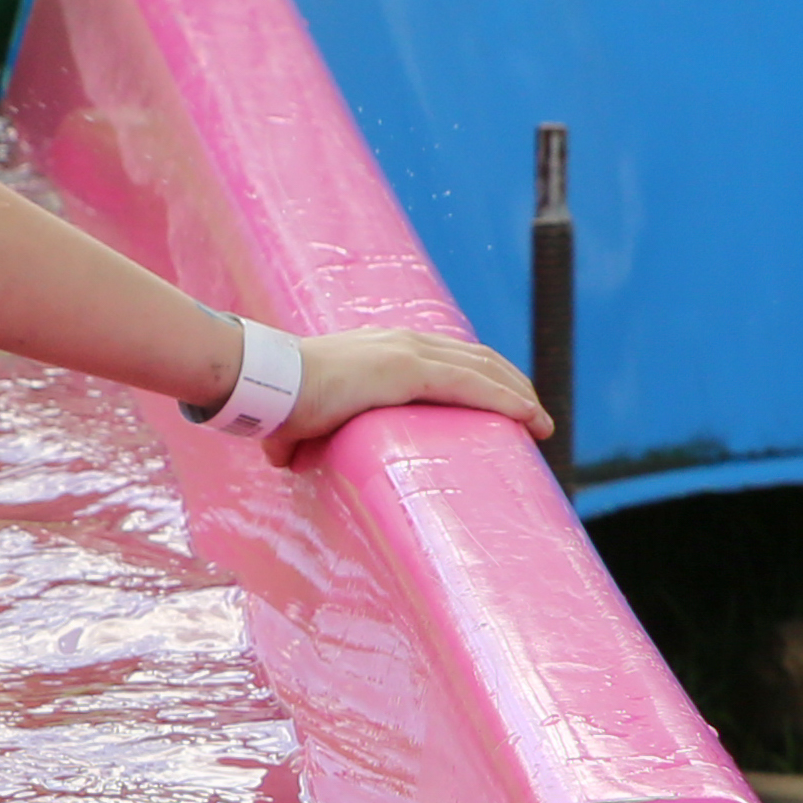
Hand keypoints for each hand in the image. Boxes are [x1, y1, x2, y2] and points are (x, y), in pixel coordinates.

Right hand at [268, 324, 551, 463]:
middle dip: (512, 384)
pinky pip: (472, 386)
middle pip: (476, 358)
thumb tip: (281, 461)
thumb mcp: (300, 414)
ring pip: (483, 369)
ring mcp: (407, 353)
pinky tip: (530, 416)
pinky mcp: (407, 372)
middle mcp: (401, 342)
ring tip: (541, 422)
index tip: (506, 401)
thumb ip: (299, 434)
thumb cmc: (273, 402)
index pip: (448, 355)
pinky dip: (507, 400)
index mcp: (381, 349)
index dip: (482, 375)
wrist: (262, 384)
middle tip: (534, 415)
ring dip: (519, 394)